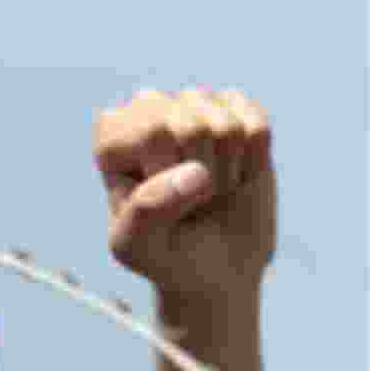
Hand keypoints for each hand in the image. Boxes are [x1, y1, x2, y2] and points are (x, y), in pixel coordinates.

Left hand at [94, 88, 275, 304]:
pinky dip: (251, 166)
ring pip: (226, 128)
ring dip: (225, 177)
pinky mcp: (237, 108)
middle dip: (200, 180)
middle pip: (192, 127)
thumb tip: (196, 173)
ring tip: (208, 193)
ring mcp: (196, 102)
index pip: (152, 132)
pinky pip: (256, 130)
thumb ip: (146, 211)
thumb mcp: (137, 247)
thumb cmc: (164, 253)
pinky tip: (233, 177)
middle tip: (189, 204)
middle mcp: (150, 108)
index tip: (156, 207)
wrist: (213, 268)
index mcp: (113, 135)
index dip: (165, 178)